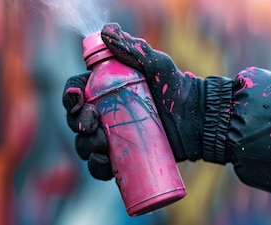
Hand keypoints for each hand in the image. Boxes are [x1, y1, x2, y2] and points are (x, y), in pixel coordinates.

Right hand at [63, 23, 203, 179]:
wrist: (200, 121)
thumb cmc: (177, 88)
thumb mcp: (156, 65)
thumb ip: (134, 47)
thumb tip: (106, 30)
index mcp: (104, 89)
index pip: (77, 92)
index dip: (70, 97)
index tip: (78, 100)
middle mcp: (104, 113)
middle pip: (77, 120)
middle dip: (77, 123)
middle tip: (92, 125)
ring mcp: (113, 137)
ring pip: (85, 145)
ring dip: (85, 146)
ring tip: (102, 145)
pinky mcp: (123, 158)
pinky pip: (101, 166)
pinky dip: (97, 166)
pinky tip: (103, 161)